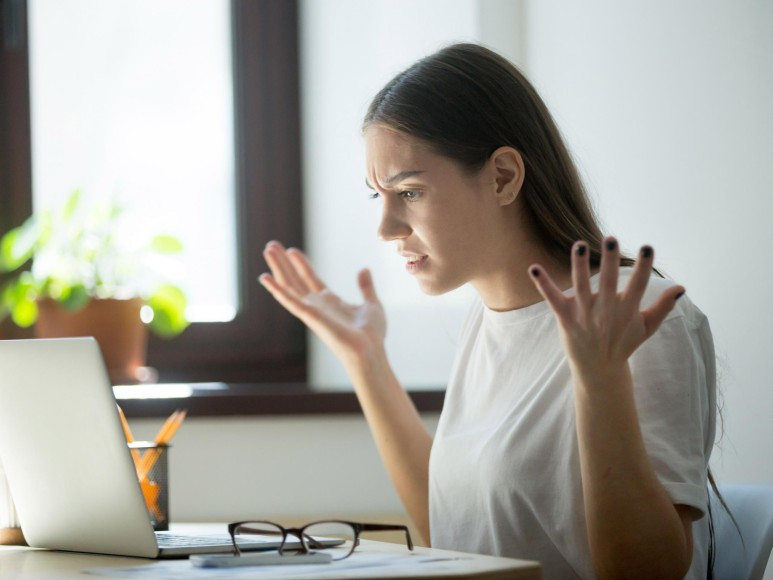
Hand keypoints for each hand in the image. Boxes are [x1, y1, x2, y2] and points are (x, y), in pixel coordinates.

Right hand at [259, 241, 386, 364]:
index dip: (301, 264)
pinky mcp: (310, 317)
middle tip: (270, 245)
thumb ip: (366, 287)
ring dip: (277, 268)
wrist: (370, 351)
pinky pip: (290, 301)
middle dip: (283, 263)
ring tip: (267, 249)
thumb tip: (364, 269)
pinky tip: (265, 278)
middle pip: (295, 280)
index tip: (292, 251)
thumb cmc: (372, 335)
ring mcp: (311, 311)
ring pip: (289, 285)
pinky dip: (277, 290)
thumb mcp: (372, 304)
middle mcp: (317, 306)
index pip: (310, 279)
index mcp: (330, 302)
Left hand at [528, 238, 683, 378]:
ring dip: (580, 265)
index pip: (639, 285)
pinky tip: (533, 268)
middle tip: (610, 238)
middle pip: (609, 282)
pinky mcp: (565, 318)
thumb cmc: (623, 343)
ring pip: (581, 286)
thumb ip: (663, 306)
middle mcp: (606, 311)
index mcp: (627, 311)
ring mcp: (584, 314)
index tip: (647, 248)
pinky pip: (552, 298)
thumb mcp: (646, 327)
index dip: (643, 267)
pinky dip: (543, 284)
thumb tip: (682, 287)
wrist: (599, 370)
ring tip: (579, 245)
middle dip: (610, 261)